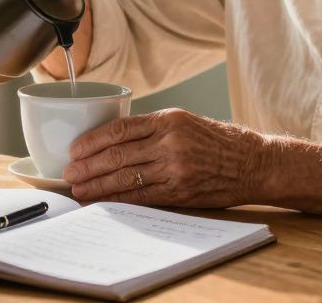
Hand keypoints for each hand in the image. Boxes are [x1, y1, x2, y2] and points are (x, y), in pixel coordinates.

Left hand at [64, 109, 267, 207]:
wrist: (252, 162)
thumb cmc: (217, 141)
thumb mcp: (184, 121)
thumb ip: (151, 129)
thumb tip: (112, 142)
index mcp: (167, 120)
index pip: (120, 128)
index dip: (92, 140)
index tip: (74, 149)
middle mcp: (169, 142)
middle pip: (117, 155)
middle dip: (88, 166)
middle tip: (69, 173)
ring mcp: (174, 168)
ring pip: (125, 178)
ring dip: (98, 186)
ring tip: (79, 190)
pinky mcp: (180, 191)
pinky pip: (142, 197)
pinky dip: (119, 201)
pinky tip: (104, 203)